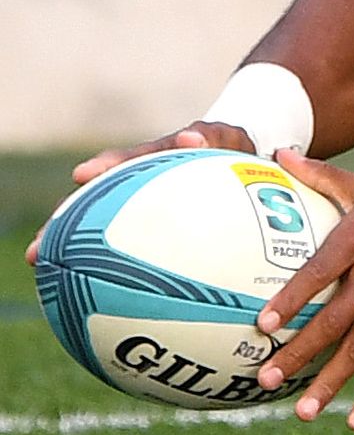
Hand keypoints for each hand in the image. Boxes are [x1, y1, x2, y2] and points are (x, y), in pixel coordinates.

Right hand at [26, 124, 258, 264]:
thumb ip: (212, 136)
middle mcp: (132, 185)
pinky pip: (127, 251)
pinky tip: (95, 297)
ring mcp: (136, 208)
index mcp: (151, 160)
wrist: (235, 161)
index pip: (122, 162)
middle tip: (38, 247)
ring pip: (96, 231)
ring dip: (72, 251)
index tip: (81, 175)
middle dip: (64, 224)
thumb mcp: (227, 138)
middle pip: (90, 205)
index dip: (102, 168)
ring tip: (44, 271)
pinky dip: (111, 269)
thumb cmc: (230, 148)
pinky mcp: (148, 230)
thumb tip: (191, 138)